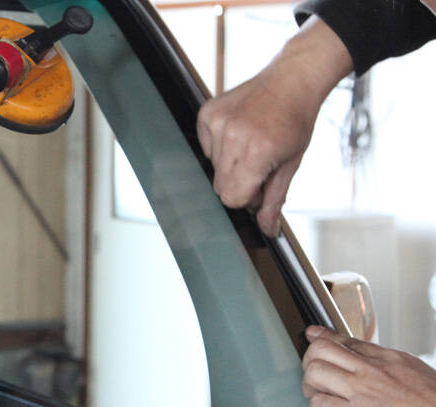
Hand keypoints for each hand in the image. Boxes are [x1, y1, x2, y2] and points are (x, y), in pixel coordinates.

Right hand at [196, 17, 352, 235]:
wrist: (292, 80)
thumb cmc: (296, 120)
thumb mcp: (291, 163)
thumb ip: (275, 199)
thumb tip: (267, 229)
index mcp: (257, 152)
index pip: (232, 198)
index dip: (249, 197)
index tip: (262, 184)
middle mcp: (232, 136)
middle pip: (220, 186)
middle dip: (240, 182)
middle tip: (260, 164)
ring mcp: (217, 123)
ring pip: (213, 167)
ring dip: (231, 164)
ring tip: (252, 143)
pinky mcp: (207, 113)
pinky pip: (206, 146)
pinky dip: (220, 145)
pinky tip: (239, 131)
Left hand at [302, 325, 435, 406]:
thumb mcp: (421, 378)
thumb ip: (397, 374)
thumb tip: (387, 379)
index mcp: (390, 360)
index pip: (347, 341)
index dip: (324, 338)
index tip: (314, 336)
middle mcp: (372, 371)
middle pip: (321, 349)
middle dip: (311, 364)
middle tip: (319, 383)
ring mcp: (361, 391)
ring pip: (314, 372)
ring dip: (311, 390)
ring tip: (324, 403)